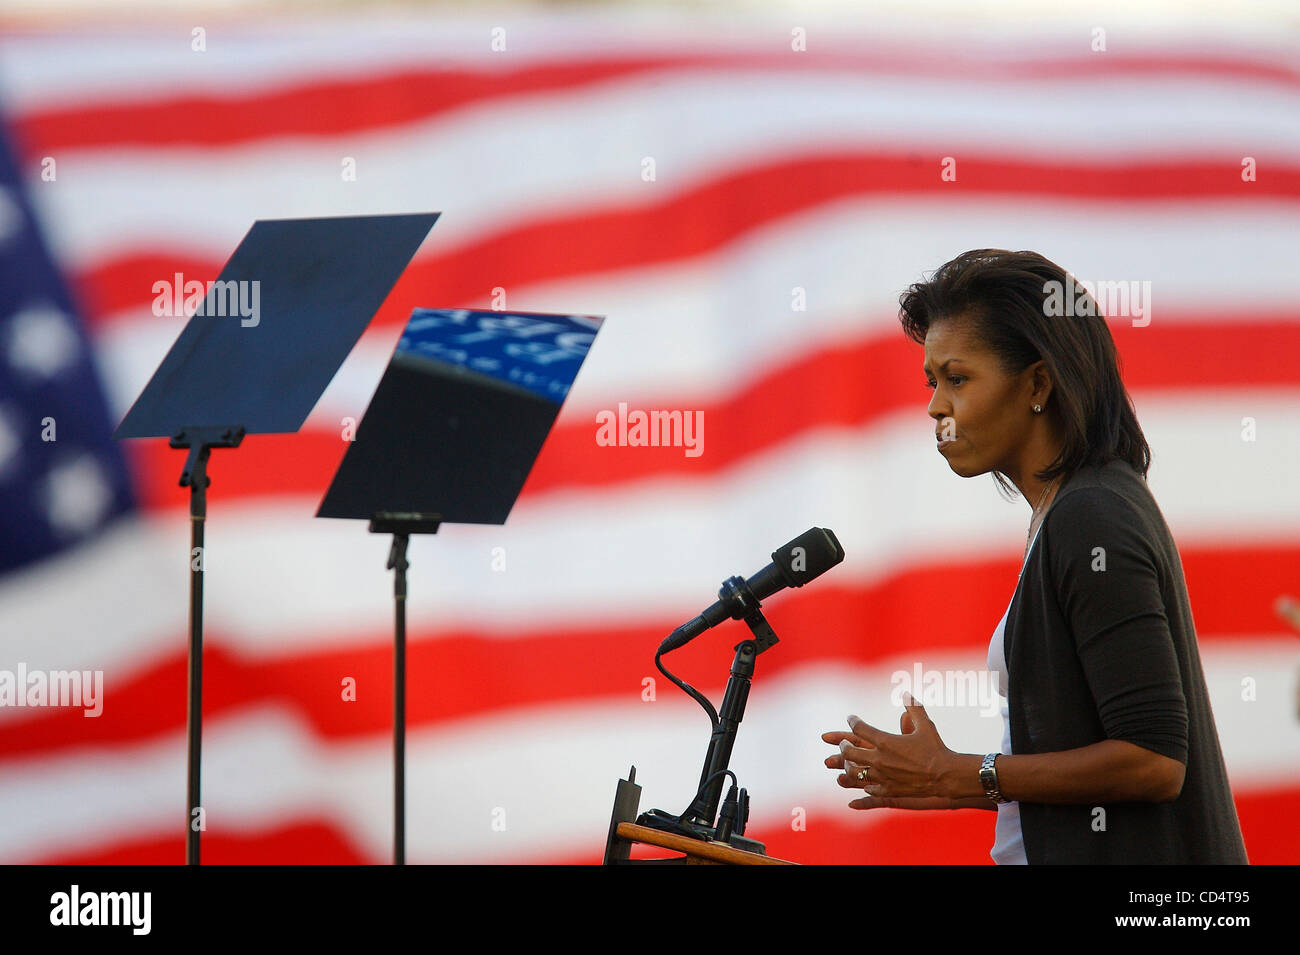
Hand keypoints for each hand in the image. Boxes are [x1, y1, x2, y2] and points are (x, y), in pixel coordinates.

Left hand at [821, 692, 957, 805]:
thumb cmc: (935, 748)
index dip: (853, 721)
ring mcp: (882, 776)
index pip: (859, 728)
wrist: (945, 775)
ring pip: (854, 772)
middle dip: (843, 745)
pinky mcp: (888, 789)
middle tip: (845, 742)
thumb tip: (906, 694)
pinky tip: (867, 779)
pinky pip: (868, 787)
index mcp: (885, 741)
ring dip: (848, 765)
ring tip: (850, 761)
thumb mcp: (925, 724)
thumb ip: (913, 708)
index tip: (852, 719)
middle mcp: (879, 759)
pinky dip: (865, 783)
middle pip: (848, 752)